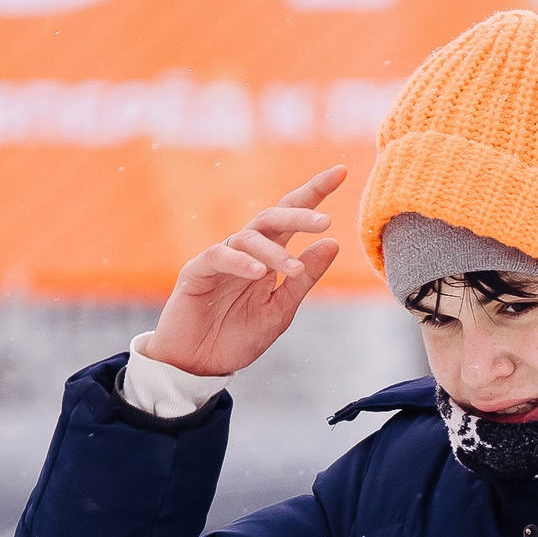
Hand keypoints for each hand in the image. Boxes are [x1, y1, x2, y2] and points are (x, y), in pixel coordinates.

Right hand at [139, 165, 346, 377]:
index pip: (292, 218)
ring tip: (294, 270)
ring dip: (275, 252)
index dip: (314, 193)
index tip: (341, 172)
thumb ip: (304, 279)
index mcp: (268, 258)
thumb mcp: (280, 311)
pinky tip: (258, 272)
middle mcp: (245, 251)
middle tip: (325, 221)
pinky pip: (219, 256)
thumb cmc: (236, 337)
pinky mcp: (196, 272)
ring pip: (249, 237)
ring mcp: (220, 259)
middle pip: (273, 218)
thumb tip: (332, 243)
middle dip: (299, 214)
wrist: (198, 365)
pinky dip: (240, 262)